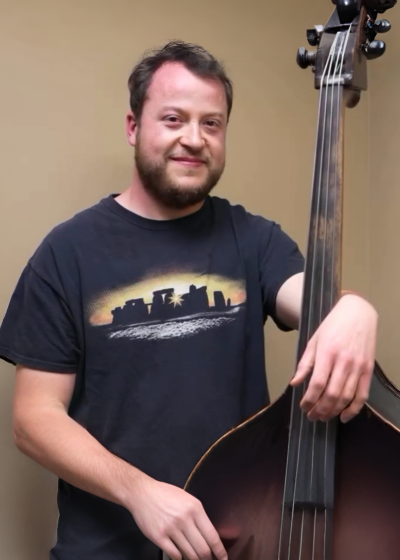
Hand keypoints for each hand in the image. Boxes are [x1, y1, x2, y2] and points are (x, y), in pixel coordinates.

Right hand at [129, 476, 227, 559]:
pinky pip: (175, 555)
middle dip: (208, 558)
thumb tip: (209, 535)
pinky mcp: (159, 537)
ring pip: (190, 554)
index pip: (212, 536)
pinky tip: (180, 554)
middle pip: (203, 549)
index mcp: (195, 508)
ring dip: (194, 559)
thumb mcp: (187, 499)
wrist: (142, 493)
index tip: (223, 558)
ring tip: (194, 557)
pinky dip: (179, 558)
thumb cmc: (165, 494)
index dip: (220, 551)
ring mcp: (171, 529)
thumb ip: (198, 516)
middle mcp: (185, 519)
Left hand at [290, 294, 377, 422]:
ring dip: (334, 411)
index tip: (303, 406)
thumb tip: (294, 383)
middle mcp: (343, 362)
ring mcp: (358, 367)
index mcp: (327, 353)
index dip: (309, 399)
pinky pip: (362, 395)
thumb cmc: (332, 326)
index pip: (317, 383)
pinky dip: (354, 409)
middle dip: (320, 409)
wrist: (357, 314)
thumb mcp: (313, 341)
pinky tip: (343, 417)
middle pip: (332, 394)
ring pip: (346, 397)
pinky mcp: (368, 370)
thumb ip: (305, 364)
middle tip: (312, 416)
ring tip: (323, 417)